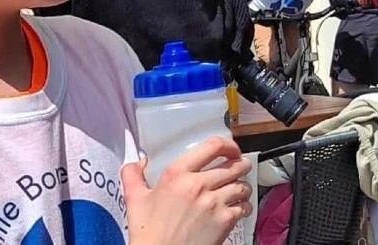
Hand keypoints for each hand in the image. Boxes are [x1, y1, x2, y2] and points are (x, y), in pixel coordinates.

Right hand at [122, 137, 251, 244]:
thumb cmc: (148, 232)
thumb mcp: (134, 198)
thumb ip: (132, 174)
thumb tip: (137, 161)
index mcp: (177, 174)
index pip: (212, 146)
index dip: (228, 145)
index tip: (231, 150)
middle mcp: (198, 185)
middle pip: (234, 166)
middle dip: (241, 165)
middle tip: (241, 166)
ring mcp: (214, 203)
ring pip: (242, 185)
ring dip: (242, 186)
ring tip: (238, 188)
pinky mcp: (224, 221)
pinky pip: (245, 206)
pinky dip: (244, 205)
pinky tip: (238, 207)